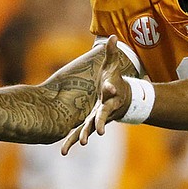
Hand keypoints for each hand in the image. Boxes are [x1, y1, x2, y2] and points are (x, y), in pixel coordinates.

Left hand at [61, 35, 130, 154]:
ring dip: (84, 135)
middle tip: (99, 130)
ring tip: (80, 144)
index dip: (110, 88)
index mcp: (111, 93)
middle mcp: (105, 108)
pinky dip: (72, 141)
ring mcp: (98, 118)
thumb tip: (113, 37)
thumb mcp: (113, 67)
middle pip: (102, 115)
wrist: (123, 101)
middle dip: (99, 122)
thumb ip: (112, 53)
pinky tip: (63, 151)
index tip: (109, 87)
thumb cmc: (115, 82)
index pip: (111, 90)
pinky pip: (80, 133)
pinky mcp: (89, 124)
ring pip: (90, 128)